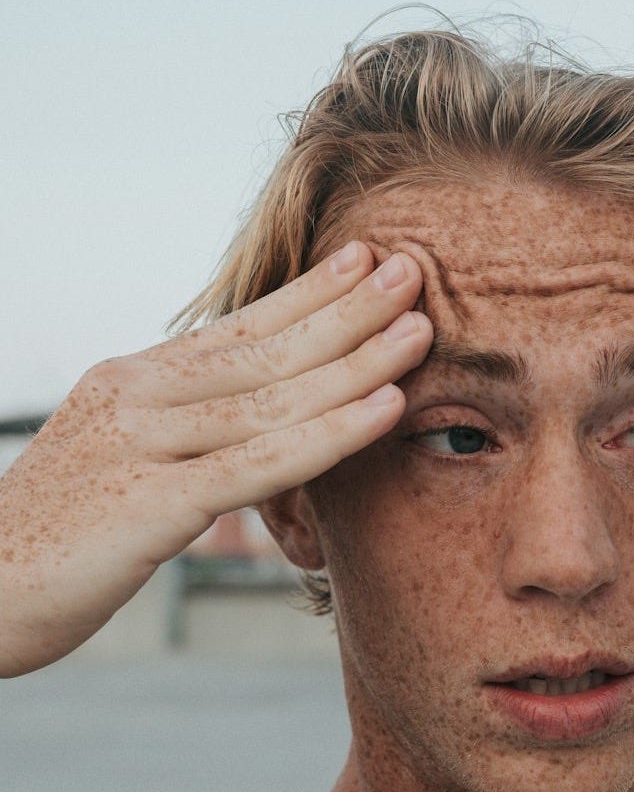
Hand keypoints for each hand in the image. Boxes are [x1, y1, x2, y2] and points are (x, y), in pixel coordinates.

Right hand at [0, 243, 432, 675]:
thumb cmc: (57, 533)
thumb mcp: (120, 459)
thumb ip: (181, 430)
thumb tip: (253, 417)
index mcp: (133, 381)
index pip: (237, 327)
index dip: (307, 294)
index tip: (364, 258)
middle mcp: (138, 397)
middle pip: (265, 349)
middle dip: (348, 310)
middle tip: (415, 269)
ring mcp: (142, 446)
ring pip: (272, 397)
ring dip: (357, 361)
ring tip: (420, 328)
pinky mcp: (149, 506)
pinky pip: (260, 463)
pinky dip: (331, 433)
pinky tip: (386, 407)